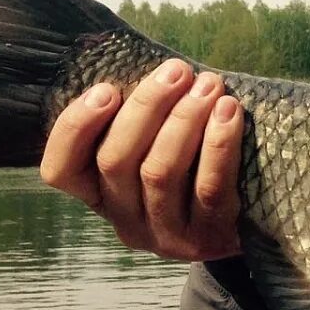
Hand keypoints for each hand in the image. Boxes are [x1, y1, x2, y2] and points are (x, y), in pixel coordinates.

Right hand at [40, 58, 244, 260]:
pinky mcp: (208, 238)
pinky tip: (228, 111)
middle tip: (177, 70)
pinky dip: (217, 144)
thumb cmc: (195, 174)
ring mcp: (165, 236)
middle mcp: (125, 221)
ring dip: (184, 119)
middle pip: (116, 161)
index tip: (106, 89)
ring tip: (208, 85)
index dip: (75, 128)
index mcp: (100, 196)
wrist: (248, 232)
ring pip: (159, 172)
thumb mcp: (156, 155)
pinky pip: (208, 187)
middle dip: (146, 106)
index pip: (61, 170)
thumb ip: (142, 124)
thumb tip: (153, 70)